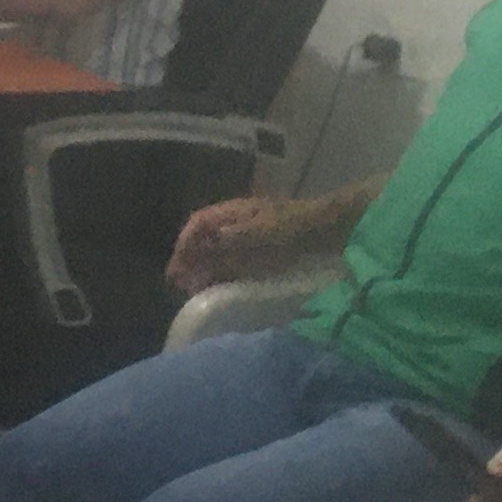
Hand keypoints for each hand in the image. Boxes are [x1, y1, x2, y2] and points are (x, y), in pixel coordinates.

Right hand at [168, 193, 315, 293]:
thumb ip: (231, 238)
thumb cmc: (292, 226)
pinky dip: (220, 273)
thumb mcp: (261, 231)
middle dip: (188, 260)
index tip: (176, 269)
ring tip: (194, 289)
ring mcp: (246, 236)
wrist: (325, 229)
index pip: (197, 225)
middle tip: (179, 284)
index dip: (184, 245)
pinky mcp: (258, 251)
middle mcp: (234, 222)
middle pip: (203, 239)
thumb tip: (203, 246)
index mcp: (231, 212)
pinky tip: (219, 287)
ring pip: (215, 252)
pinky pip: (231, 261)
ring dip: (202, 269)